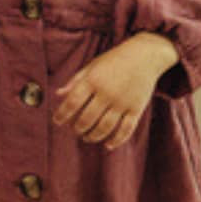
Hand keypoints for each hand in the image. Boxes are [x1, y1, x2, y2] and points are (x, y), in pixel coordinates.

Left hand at [54, 32, 178, 148]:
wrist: (144, 56)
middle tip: (74, 131)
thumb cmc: (113, 60)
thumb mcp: (91, 66)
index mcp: (92, 80)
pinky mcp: (137, 109)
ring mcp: (123, 102)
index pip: (72, 102)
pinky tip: (108, 145)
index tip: (56, 122)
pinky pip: (126, 129)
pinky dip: (117, 140)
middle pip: (88, 118)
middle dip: (78, 128)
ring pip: (105, 127)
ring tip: (87, 137)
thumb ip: (75, 81)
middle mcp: (107, 92)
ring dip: (94, 136)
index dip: (62, 114)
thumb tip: (58, 94)